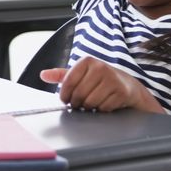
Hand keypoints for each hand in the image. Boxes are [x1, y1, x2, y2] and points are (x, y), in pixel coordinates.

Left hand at [40, 57, 158, 112]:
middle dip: (77, 103)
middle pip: (79, 94)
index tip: (66, 99)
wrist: (127, 85)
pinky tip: (105, 103)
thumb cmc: (100, 80)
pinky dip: (102, 109)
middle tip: (81, 103)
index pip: (68, 82)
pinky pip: (103, 107)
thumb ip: (61, 75)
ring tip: (93, 102)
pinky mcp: (121, 91)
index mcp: (87, 61)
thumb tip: (43, 75)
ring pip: (90, 102)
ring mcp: (112, 79)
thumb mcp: (81, 74)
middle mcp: (100, 67)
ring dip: (90, 107)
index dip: (65, 95)